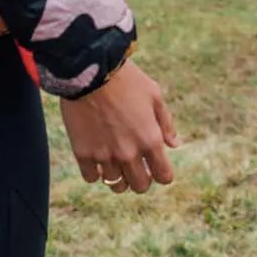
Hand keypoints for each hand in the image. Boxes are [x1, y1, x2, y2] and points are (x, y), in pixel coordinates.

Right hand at [59, 59, 178, 193]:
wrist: (90, 70)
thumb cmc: (126, 79)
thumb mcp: (154, 95)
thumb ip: (166, 123)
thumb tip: (174, 145)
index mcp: (150, 139)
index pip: (163, 176)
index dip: (162, 174)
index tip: (156, 168)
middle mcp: (129, 153)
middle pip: (140, 186)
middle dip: (141, 179)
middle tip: (136, 167)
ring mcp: (105, 155)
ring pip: (116, 185)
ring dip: (118, 177)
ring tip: (115, 163)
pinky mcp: (83, 153)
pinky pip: (91, 178)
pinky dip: (95, 172)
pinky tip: (97, 158)